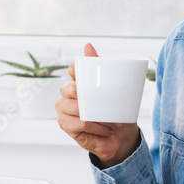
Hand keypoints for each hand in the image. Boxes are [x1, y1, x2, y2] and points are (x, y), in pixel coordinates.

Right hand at [55, 43, 140, 167]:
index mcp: (78, 82)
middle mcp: (67, 94)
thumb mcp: (114, 90)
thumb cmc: (116, 112)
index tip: (89, 74)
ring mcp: (63, 110)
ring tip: (113, 121)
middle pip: (70, 88)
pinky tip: (106, 129)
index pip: (73, 70)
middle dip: (88, 95)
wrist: (119, 138)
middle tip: (108, 103)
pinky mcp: (65, 125)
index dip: (77, 69)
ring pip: (75, 106)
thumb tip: (87, 45)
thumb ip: (102, 67)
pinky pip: (80, 123)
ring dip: (97, 115)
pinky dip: (96, 126)